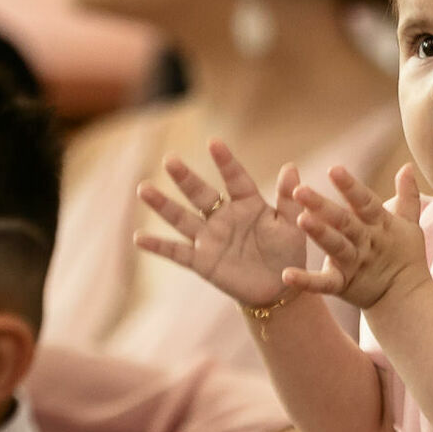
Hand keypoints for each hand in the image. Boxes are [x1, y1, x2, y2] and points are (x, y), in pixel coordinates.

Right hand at [134, 141, 306, 308]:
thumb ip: (289, 199)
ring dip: (163, 205)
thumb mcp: (293, 226)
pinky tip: (139, 237)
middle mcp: (223, 217)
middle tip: (170, 160)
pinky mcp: (201, 261)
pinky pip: (177, 252)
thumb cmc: (287, 252)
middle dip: (185, 178)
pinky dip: (158, 246)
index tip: (214, 142)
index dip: (225, 162)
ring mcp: (210, 238)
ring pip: (182, 218)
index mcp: (247, 204)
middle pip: (200, 194)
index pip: (234, 179)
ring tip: (143, 189)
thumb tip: (291, 167)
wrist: (278, 289)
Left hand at [285, 165, 427, 311]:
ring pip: (335, 246)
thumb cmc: (406, 256)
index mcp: (380, 224)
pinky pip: (324, 284)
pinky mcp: (343, 285)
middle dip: (323, 205)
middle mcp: (366, 242)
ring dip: (318, 233)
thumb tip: (407, 166)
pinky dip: (306, 282)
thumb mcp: (410, 223)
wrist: (407, 296)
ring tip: (299, 219)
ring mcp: (354, 263)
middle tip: (299, 190)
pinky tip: (287, 275)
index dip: (350, 186)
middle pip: (344, 221)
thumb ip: (408, 195)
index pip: (364, 201)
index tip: (334, 169)